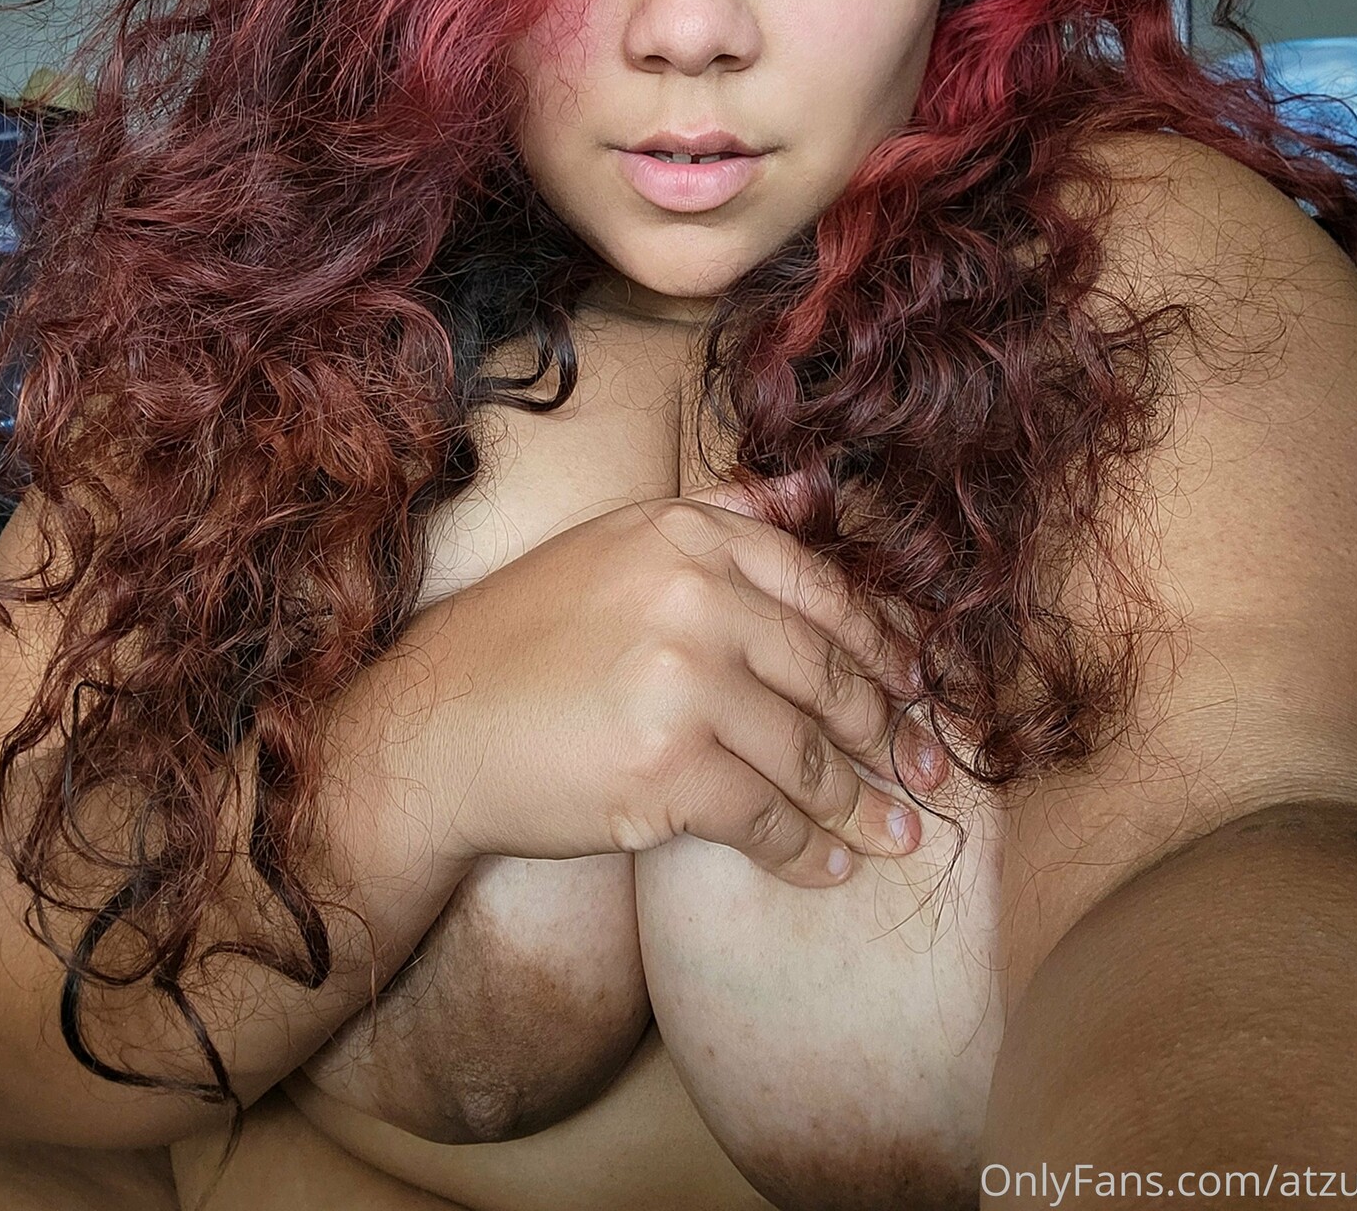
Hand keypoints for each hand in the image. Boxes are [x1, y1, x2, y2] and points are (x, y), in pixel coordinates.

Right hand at [420, 495, 934, 889]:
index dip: (882, 644)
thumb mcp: (616, 545)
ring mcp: (682, 683)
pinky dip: (806, 851)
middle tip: (923, 770)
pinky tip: (828, 867)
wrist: (433, 731)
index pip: (821, 589)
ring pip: (807, 753)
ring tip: (892, 833)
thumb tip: (815, 489)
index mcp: (688, 536)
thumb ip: (722, 516)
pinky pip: (766, 818)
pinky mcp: (667, 771)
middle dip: (885, 732)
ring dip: (859, 805)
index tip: (916, 686)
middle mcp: (693, 597)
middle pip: (827, 672)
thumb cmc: (523, 641)